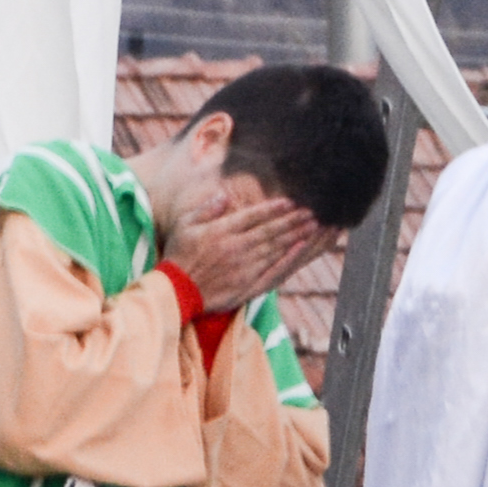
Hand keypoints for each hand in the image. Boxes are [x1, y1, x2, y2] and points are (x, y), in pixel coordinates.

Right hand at [162, 192, 328, 313]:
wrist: (176, 291)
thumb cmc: (178, 255)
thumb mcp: (184, 225)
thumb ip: (206, 209)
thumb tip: (225, 195)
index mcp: (222, 231)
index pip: (253, 216)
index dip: (273, 208)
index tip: (290, 202)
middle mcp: (236, 248)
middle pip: (270, 231)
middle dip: (292, 220)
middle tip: (310, 212)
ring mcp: (244, 268)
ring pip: (275, 248)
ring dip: (294, 235)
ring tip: (311, 225)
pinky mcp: (247, 285)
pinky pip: (272, 270)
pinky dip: (287, 258)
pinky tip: (299, 248)